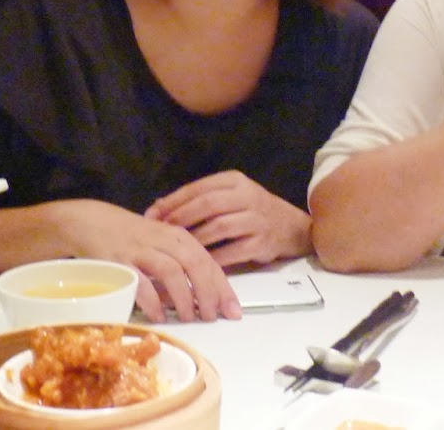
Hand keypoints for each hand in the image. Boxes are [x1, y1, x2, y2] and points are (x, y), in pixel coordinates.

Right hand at [50, 199, 238, 322]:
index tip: (233, 310)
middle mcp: (163, 240)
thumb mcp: (162, 245)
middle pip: (195, 265)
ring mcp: (141, 249)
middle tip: (211, 316)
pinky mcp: (120, 261)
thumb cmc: (130, 237)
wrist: (91, 222)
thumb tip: (204, 298)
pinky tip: (158, 315)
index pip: (209, 262)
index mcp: (178, 237)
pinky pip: (140, 282)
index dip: (223, 288)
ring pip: (172, 271)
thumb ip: (182, 267)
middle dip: (208, 294)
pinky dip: (152, 301)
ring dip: (184, 298)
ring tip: (188, 317)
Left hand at [144, 170, 311, 268]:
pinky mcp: (262, 243)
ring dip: (195, 238)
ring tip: (176, 248)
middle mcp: (248, 196)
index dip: (173, 201)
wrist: (290, 226)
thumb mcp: (228, 196)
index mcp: (235, 181)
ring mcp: (257, 220)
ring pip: (219, 227)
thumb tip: (157, 208)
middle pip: (208, 205)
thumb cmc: (251, 210)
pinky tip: (197, 263)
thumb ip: (197, 200)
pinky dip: (213, 258)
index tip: (152, 214)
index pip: (199, 188)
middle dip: (180, 218)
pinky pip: (232, 251)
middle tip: (161, 231)